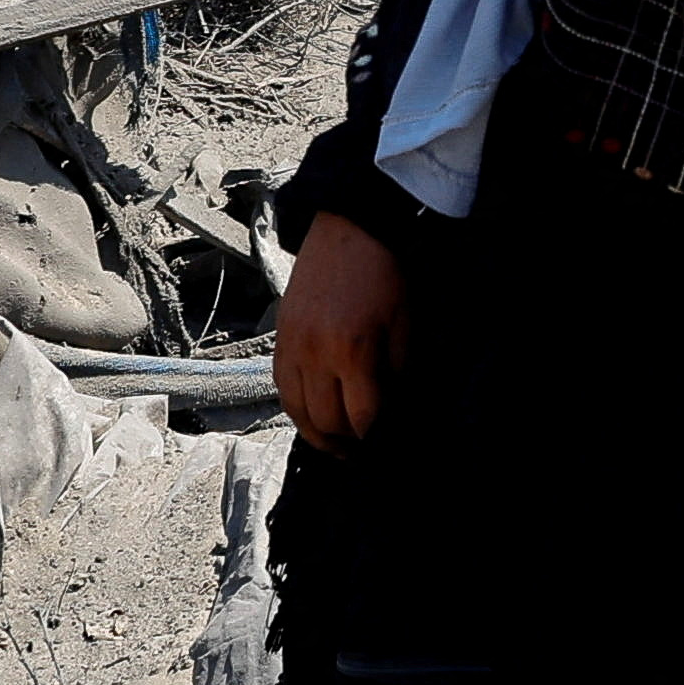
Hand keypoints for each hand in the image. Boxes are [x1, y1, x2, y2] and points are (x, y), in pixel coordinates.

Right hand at [274, 211, 407, 451]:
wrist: (348, 229)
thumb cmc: (385, 275)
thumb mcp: (404, 325)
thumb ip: (396, 373)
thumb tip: (390, 411)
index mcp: (352, 352)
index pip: (361, 418)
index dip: (374, 440)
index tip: (384, 450)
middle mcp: (315, 354)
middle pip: (326, 422)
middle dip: (346, 445)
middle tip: (362, 455)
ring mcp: (292, 347)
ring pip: (297, 411)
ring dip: (317, 435)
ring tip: (337, 447)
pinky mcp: (279, 338)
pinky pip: (281, 388)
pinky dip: (296, 409)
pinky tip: (313, 416)